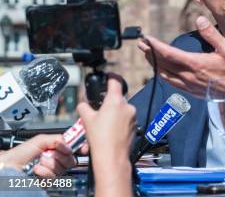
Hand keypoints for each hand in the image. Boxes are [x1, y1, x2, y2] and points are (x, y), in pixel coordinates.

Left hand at [0, 134, 75, 176]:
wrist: (10, 165)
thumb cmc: (22, 152)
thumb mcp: (41, 139)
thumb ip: (58, 139)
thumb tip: (69, 146)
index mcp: (58, 148)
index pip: (75, 148)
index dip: (81, 148)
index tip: (83, 148)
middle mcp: (57, 160)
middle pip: (71, 160)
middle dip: (60, 156)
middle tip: (50, 153)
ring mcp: (53, 171)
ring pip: (62, 169)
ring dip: (49, 164)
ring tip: (39, 161)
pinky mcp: (48, 181)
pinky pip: (53, 177)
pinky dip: (44, 172)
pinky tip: (37, 169)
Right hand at [77, 77, 134, 196]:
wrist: (112, 156)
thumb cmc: (100, 138)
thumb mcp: (87, 119)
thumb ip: (84, 107)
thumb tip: (83, 104)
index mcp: (116, 100)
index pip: (115, 81)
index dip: (111, 76)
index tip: (108, 75)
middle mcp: (127, 106)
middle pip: (116, 99)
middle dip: (106, 105)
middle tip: (96, 114)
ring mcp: (133, 117)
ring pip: (120, 112)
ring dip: (110, 117)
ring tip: (99, 129)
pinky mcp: (135, 126)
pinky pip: (124, 121)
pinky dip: (116, 125)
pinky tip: (107, 134)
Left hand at [137, 16, 224, 97]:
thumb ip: (211, 34)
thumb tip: (199, 19)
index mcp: (195, 64)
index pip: (168, 54)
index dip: (155, 46)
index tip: (147, 38)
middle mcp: (188, 75)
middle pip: (163, 64)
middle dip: (150, 53)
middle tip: (141, 44)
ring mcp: (188, 85)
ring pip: (164, 74)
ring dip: (154, 64)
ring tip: (147, 55)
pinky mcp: (190, 91)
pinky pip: (171, 82)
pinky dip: (162, 74)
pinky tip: (161, 71)